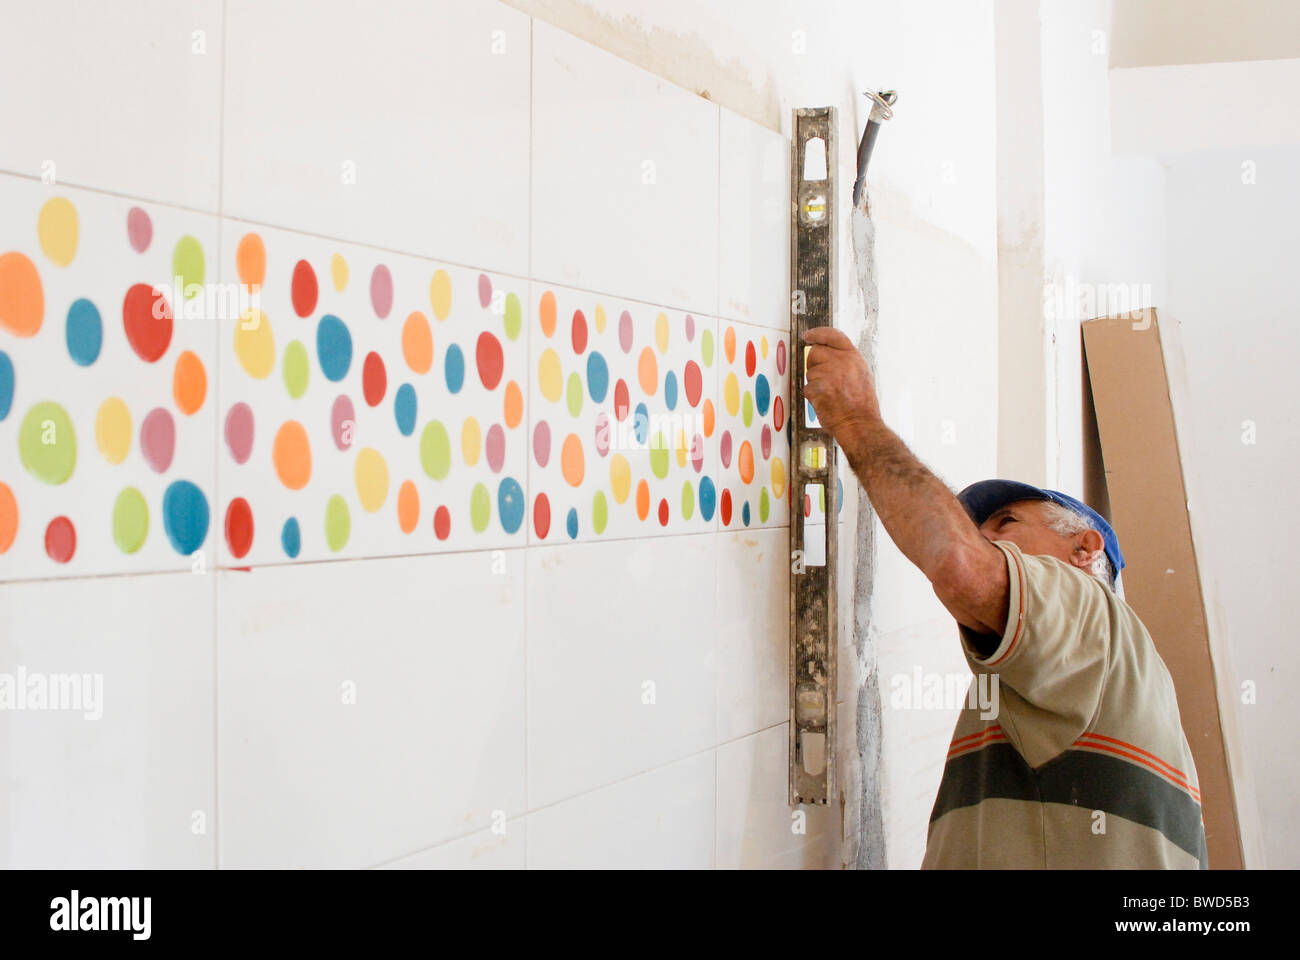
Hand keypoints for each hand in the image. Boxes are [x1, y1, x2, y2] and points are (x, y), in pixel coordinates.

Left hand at [801, 327, 881, 441]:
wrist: (860, 424)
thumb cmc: (861, 405)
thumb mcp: (861, 375)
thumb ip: (845, 362)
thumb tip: (828, 355)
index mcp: (853, 357)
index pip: (833, 335)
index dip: (817, 334)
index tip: (808, 335)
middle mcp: (841, 361)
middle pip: (815, 352)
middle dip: (814, 364)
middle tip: (824, 380)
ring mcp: (829, 374)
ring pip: (810, 372)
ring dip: (816, 384)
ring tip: (831, 395)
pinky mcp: (818, 387)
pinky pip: (807, 388)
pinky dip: (813, 397)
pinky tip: (826, 402)